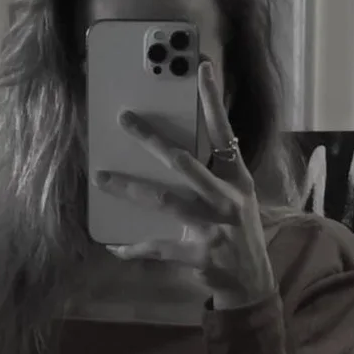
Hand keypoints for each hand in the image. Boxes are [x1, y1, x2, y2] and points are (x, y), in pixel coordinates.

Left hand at [92, 60, 274, 308]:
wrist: (252, 284)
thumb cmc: (237, 234)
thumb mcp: (235, 199)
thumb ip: (212, 175)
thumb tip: (171, 151)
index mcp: (238, 180)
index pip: (225, 134)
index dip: (214, 101)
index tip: (202, 69)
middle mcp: (228, 199)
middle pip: (184, 163)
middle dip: (152, 139)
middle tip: (125, 120)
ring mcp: (215, 227)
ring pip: (165, 201)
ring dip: (130, 188)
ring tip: (102, 178)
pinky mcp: (200, 255)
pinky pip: (159, 247)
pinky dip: (134, 247)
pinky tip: (115, 246)